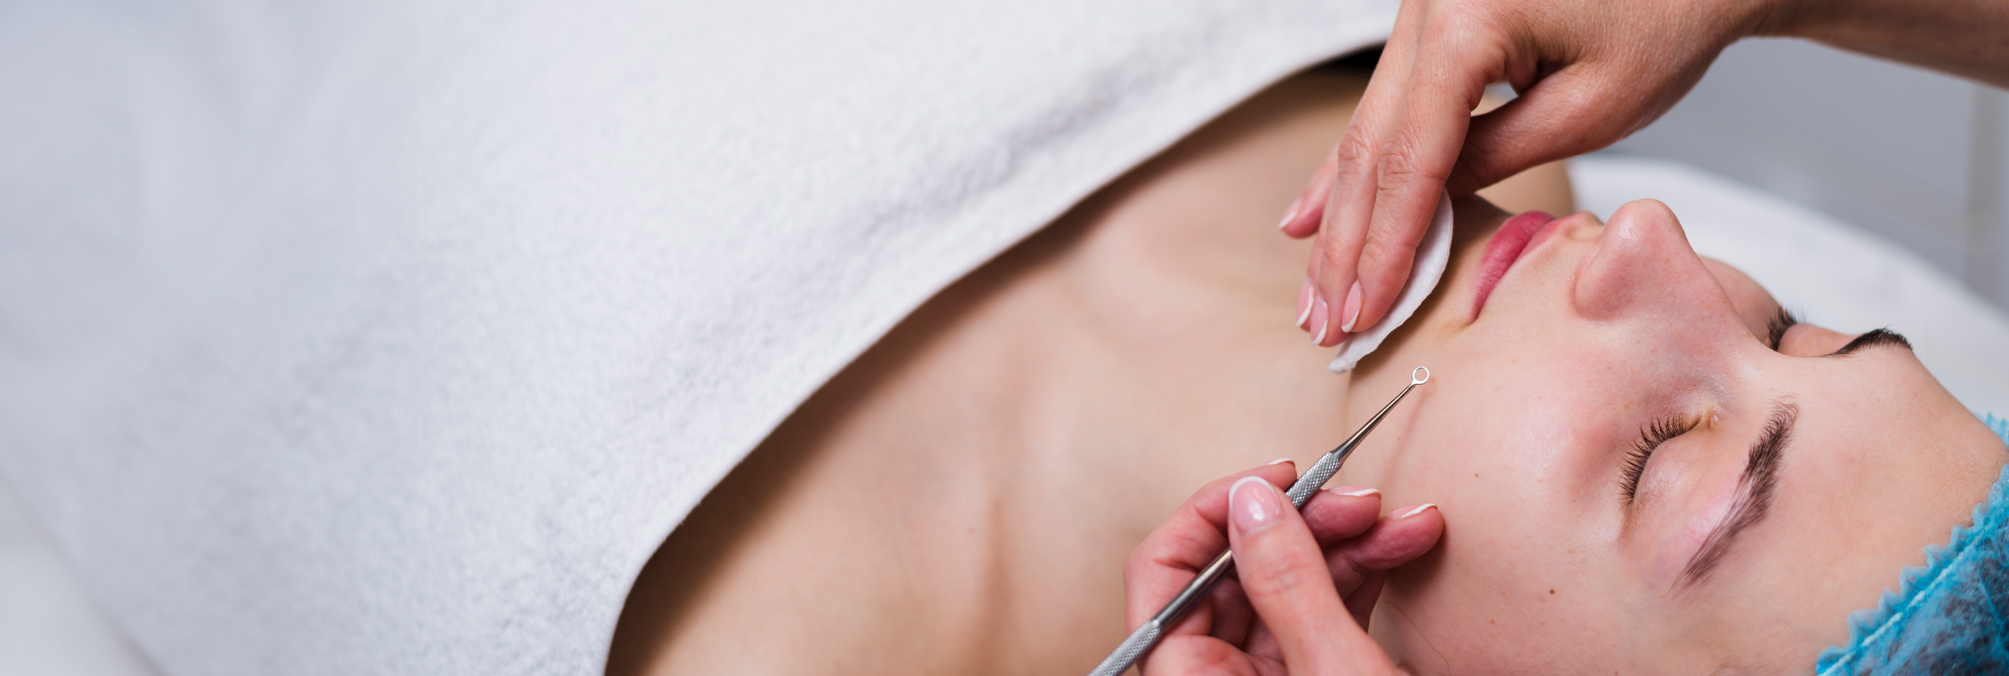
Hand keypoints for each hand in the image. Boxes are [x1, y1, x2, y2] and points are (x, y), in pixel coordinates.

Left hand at [1123, 461, 1443, 674]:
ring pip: (1287, 586)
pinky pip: (1321, 613)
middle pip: (1234, 570)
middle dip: (1303, 523)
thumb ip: (1288, 585)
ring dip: (1348, 544)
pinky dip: (1360, 578)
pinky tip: (1399, 546)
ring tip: (1405, 521)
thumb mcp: (1330, 670)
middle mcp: (1216, 675)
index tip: (1274, 477)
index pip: (1162, 571)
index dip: (1213, 512)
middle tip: (1359, 500)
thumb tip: (1252, 500)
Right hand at [1282, 0, 1775, 344]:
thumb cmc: (1666, 21)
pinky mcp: (1431, 23)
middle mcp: (1426, 4)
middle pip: (1371, 146)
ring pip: (1366, 129)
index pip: (1410, 158)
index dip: (1386, 246)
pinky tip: (1311, 217)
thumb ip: (1495, 158)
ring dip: (1342, 216)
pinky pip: (1385, 108)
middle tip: (1327, 322)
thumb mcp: (1590, 108)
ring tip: (1318, 292)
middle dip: (1347, 245)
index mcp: (1466, 19)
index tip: (1366, 312)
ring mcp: (1421, 9)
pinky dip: (1359, 169)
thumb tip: (1423, 212)